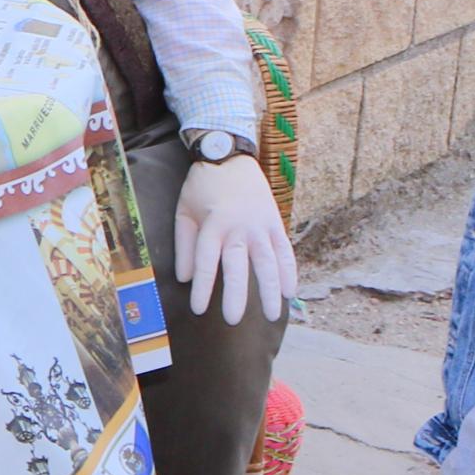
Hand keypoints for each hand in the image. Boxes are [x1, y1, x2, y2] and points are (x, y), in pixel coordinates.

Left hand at [172, 152, 292, 323]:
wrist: (229, 154)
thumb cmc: (202, 187)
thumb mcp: (183, 212)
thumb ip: (183, 246)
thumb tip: (184, 279)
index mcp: (212, 224)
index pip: (205, 262)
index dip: (202, 288)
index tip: (199, 309)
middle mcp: (238, 227)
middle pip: (237, 266)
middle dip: (235, 296)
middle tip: (233, 320)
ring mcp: (260, 225)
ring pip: (267, 262)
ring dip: (270, 290)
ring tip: (272, 316)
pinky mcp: (275, 222)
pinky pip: (285, 251)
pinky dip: (289, 271)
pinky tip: (290, 292)